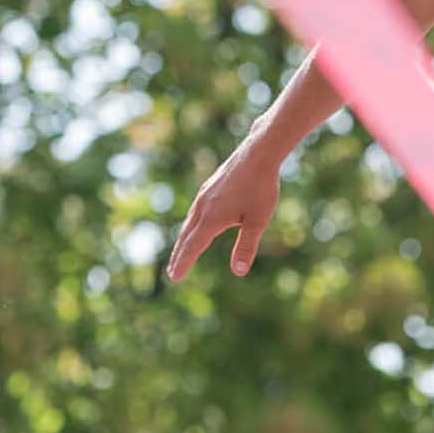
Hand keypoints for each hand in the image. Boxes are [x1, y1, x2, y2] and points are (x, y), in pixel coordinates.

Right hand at [165, 145, 281, 281]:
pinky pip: (195, 211)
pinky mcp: (209, 187)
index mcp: (212, 218)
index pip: (193, 247)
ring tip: (182, 251)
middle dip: (179, 255)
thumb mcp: (258, 221)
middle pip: (186, 236)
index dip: (183, 263)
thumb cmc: (261, 188)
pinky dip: (191, 224)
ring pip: (189, 222)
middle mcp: (203, 207)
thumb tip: (238, 272)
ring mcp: (204, 195)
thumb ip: (246, 247)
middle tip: (172, 272)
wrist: (258, 153)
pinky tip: (196, 224)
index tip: (174, 278)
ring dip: (184, 240)